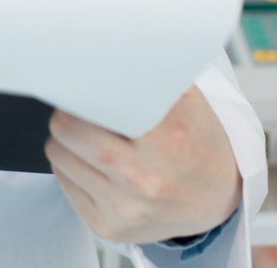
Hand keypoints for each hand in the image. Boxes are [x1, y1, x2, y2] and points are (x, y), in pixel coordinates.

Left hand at [46, 86, 240, 245]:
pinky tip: (96, 162)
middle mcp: (147, 179)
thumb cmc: (196, 138)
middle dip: (68, 112)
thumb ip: (149, 73)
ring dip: (65, 139)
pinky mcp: (109, 227)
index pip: (98, 105)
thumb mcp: (186, 97)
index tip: (83, 84)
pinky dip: (70, 166)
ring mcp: (126, 208)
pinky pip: (63, 184)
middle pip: (67, 129)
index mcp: (169, 139)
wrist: (217, 194)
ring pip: (59, 155)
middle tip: (82, 108)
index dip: (84, 91)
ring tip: (92, 135)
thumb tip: (104, 48)